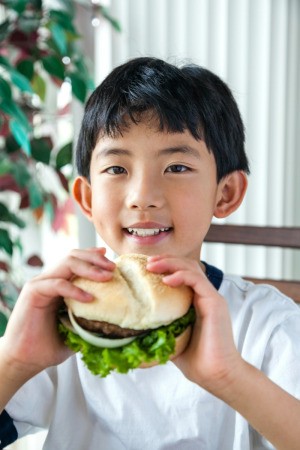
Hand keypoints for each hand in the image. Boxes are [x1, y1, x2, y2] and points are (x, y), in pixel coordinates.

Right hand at [1, 247, 114, 377]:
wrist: (24, 361)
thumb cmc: (48, 347)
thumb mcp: (77, 330)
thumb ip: (91, 320)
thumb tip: (117, 323)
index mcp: (59, 285)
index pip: (76, 261)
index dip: (93, 256)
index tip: (111, 257)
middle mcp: (49, 280)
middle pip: (74, 256)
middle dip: (95, 258)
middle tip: (112, 267)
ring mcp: (40, 284)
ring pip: (67, 263)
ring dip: (89, 267)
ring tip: (106, 277)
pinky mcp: (33, 292)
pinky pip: (58, 283)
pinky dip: (75, 289)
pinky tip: (89, 298)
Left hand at [147, 255, 242, 395]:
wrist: (217, 376)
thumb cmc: (196, 362)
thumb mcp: (171, 341)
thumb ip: (158, 331)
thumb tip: (132, 333)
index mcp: (196, 302)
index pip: (181, 274)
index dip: (165, 266)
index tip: (145, 267)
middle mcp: (205, 296)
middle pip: (186, 266)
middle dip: (166, 260)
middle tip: (147, 262)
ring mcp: (211, 298)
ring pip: (191, 268)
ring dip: (171, 263)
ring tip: (152, 265)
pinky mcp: (215, 302)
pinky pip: (197, 281)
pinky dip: (181, 275)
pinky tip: (167, 279)